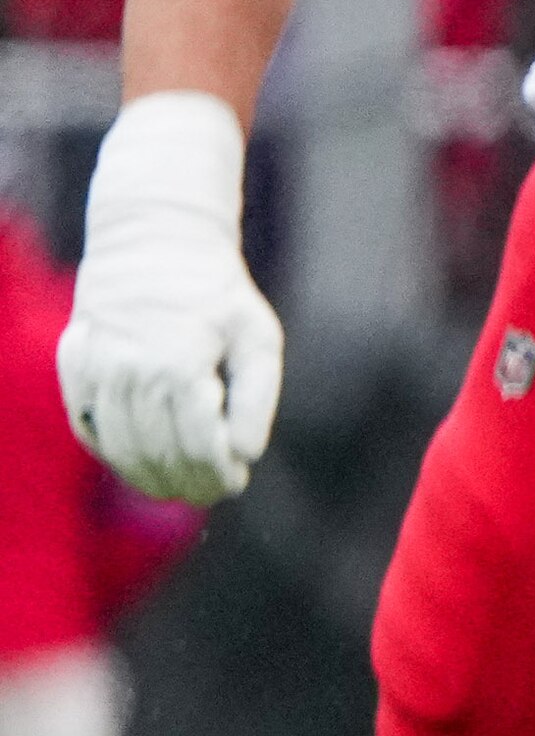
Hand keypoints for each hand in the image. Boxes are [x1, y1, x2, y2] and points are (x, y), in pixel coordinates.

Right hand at [59, 93, 282, 501]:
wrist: (154, 243)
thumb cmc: (217, 295)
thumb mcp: (258, 338)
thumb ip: (258, 399)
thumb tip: (246, 455)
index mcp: (180, 367)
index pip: (198, 448)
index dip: (218, 476)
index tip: (234, 483)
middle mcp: (131, 372)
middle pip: (158, 455)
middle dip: (188, 483)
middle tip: (210, 492)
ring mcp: (97, 370)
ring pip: (118, 448)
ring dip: (148, 477)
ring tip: (177, 487)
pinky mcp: (75, 366)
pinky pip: (87, 427)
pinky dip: (111, 453)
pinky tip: (138, 462)